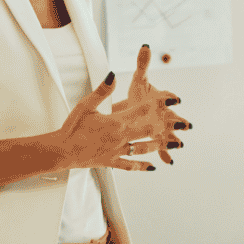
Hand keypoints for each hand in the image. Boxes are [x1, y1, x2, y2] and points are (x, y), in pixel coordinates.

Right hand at [53, 71, 182, 170]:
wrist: (61, 151)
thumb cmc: (72, 127)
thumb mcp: (86, 105)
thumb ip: (102, 90)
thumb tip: (113, 75)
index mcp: (116, 121)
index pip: (142, 110)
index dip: (159, 104)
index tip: (174, 100)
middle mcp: (120, 138)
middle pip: (148, 131)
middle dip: (166, 126)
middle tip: (182, 124)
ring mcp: (117, 151)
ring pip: (144, 149)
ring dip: (160, 146)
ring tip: (175, 144)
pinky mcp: (111, 162)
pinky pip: (130, 165)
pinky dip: (142, 166)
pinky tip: (152, 167)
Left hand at [111, 44, 189, 164]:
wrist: (134, 110)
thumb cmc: (139, 94)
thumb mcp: (139, 80)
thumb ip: (143, 63)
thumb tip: (145, 45)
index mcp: (162, 99)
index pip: (168, 97)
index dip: (171, 98)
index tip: (175, 99)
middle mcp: (166, 114)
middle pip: (174, 117)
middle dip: (180, 121)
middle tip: (186, 125)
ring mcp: (163, 127)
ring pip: (171, 134)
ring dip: (175, 139)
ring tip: (179, 144)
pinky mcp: (158, 138)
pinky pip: (163, 147)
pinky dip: (166, 154)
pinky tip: (169, 161)